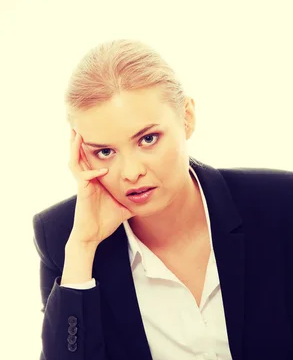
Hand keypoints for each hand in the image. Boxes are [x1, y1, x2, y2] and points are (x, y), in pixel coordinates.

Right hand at [68, 128, 133, 245]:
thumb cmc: (106, 221)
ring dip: (76, 148)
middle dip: (80, 139)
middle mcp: (88, 179)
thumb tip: (150, 196)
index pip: (95, 157)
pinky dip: (92, 173)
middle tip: (81, 123)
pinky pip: (84, 178)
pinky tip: (102, 171)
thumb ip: (134, 198)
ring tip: (77, 133)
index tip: (103, 131)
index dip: (96, 145)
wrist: (93, 236)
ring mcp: (84, 184)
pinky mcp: (83, 193)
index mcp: (97, 179)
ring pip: (75, 161)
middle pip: (81, 154)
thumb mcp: (124, 206)